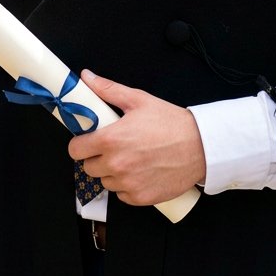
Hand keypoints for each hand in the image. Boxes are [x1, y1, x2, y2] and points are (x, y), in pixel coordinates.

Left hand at [67, 70, 205, 204]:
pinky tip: (140, 171)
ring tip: (130, 158)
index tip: (88, 140)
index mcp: (110, 140)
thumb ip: (108, 90)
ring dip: (112, 172)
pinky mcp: (139, 198)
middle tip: (113, 148)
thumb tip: (87, 78)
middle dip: (96, 157)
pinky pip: (122, 194)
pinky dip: (127, 185)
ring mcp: (127, 184)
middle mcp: (116, 165)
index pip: (76, 150)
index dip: (81, 144)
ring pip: (105, 181)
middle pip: (88, 167)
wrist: (200, 146)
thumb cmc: (171, 123)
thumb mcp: (139, 100)